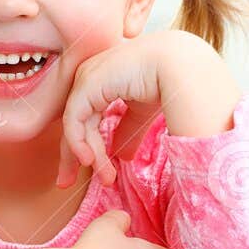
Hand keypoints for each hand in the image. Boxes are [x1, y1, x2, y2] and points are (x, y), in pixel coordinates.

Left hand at [55, 30, 238, 187]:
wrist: (182, 66)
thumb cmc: (169, 82)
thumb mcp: (143, 113)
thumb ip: (128, 131)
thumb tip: (122, 156)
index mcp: (102, 79)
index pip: (83, 118)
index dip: (83, 146)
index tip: (90, 172)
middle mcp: (90, 76)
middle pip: (73, 122)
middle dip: (71, 155)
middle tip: (66, 182)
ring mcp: (87, 77)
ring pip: (75, 124)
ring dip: (86, 155)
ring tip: (106, 178)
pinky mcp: (87, 83)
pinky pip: (74, 119)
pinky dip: (78, 142)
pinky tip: (89, 161)